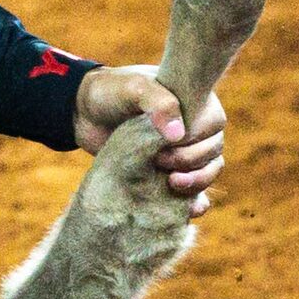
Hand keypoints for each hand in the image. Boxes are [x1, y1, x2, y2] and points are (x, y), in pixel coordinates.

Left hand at [73, 65, 226, 214]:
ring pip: (209, 171)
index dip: (195, 137)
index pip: (213, 124)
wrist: (85, 114)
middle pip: (213, 151)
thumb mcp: (133, 89)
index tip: (168, 141)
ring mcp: (185, 151)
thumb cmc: (111, 93)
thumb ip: (158, 103)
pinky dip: (197, 201)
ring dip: (197, 181)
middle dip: (190, 160)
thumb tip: (178, 135)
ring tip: (172, 183)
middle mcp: (196, 127)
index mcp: (195, 102)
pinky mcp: (171, 172)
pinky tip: (188, 209)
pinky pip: (197, 191)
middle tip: (160, 160)